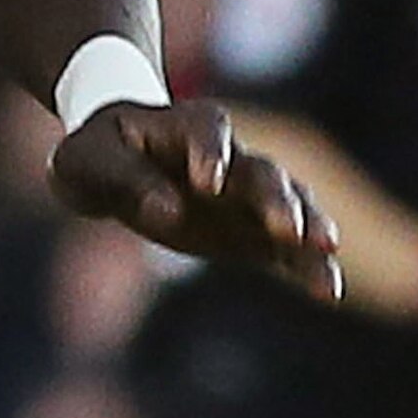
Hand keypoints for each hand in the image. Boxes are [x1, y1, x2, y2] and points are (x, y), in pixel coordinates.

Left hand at [50, 98, 338, 300]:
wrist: (115, 164)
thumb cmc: (98, 155)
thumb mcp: (89, 162)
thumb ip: (127, 181)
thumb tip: (169, 211)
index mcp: (184, 126)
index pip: (206, 131)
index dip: (210, 153)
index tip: (208, 183)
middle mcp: (229, 154)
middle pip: (260, 170)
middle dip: (275, 197)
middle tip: (285, 225)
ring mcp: (246, 194)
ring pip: (289, 205)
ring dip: (307, 225)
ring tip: (325, 249)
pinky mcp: (253, 231)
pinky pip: (288, 248)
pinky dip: (308, 265)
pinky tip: (328, 291)